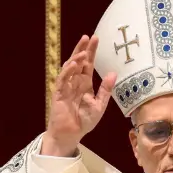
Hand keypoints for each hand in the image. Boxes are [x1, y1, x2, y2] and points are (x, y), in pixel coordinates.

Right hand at [43, 35, 116, 156]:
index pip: (88, 64)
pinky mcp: (59, 93)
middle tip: (89, 37)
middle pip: (78, 61)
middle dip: (83, 49)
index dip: (91, 51)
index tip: (96, 39)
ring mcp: (66, 86)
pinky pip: (63, 80)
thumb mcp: (99, 105)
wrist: (71, 135)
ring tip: (83, 51)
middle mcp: (75, 82)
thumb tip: (113, 73)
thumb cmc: (84, 121)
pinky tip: (73, 65)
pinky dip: (67, 71)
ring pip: (69, 68)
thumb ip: (105, 90)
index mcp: (85, 84)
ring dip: (75, 58)